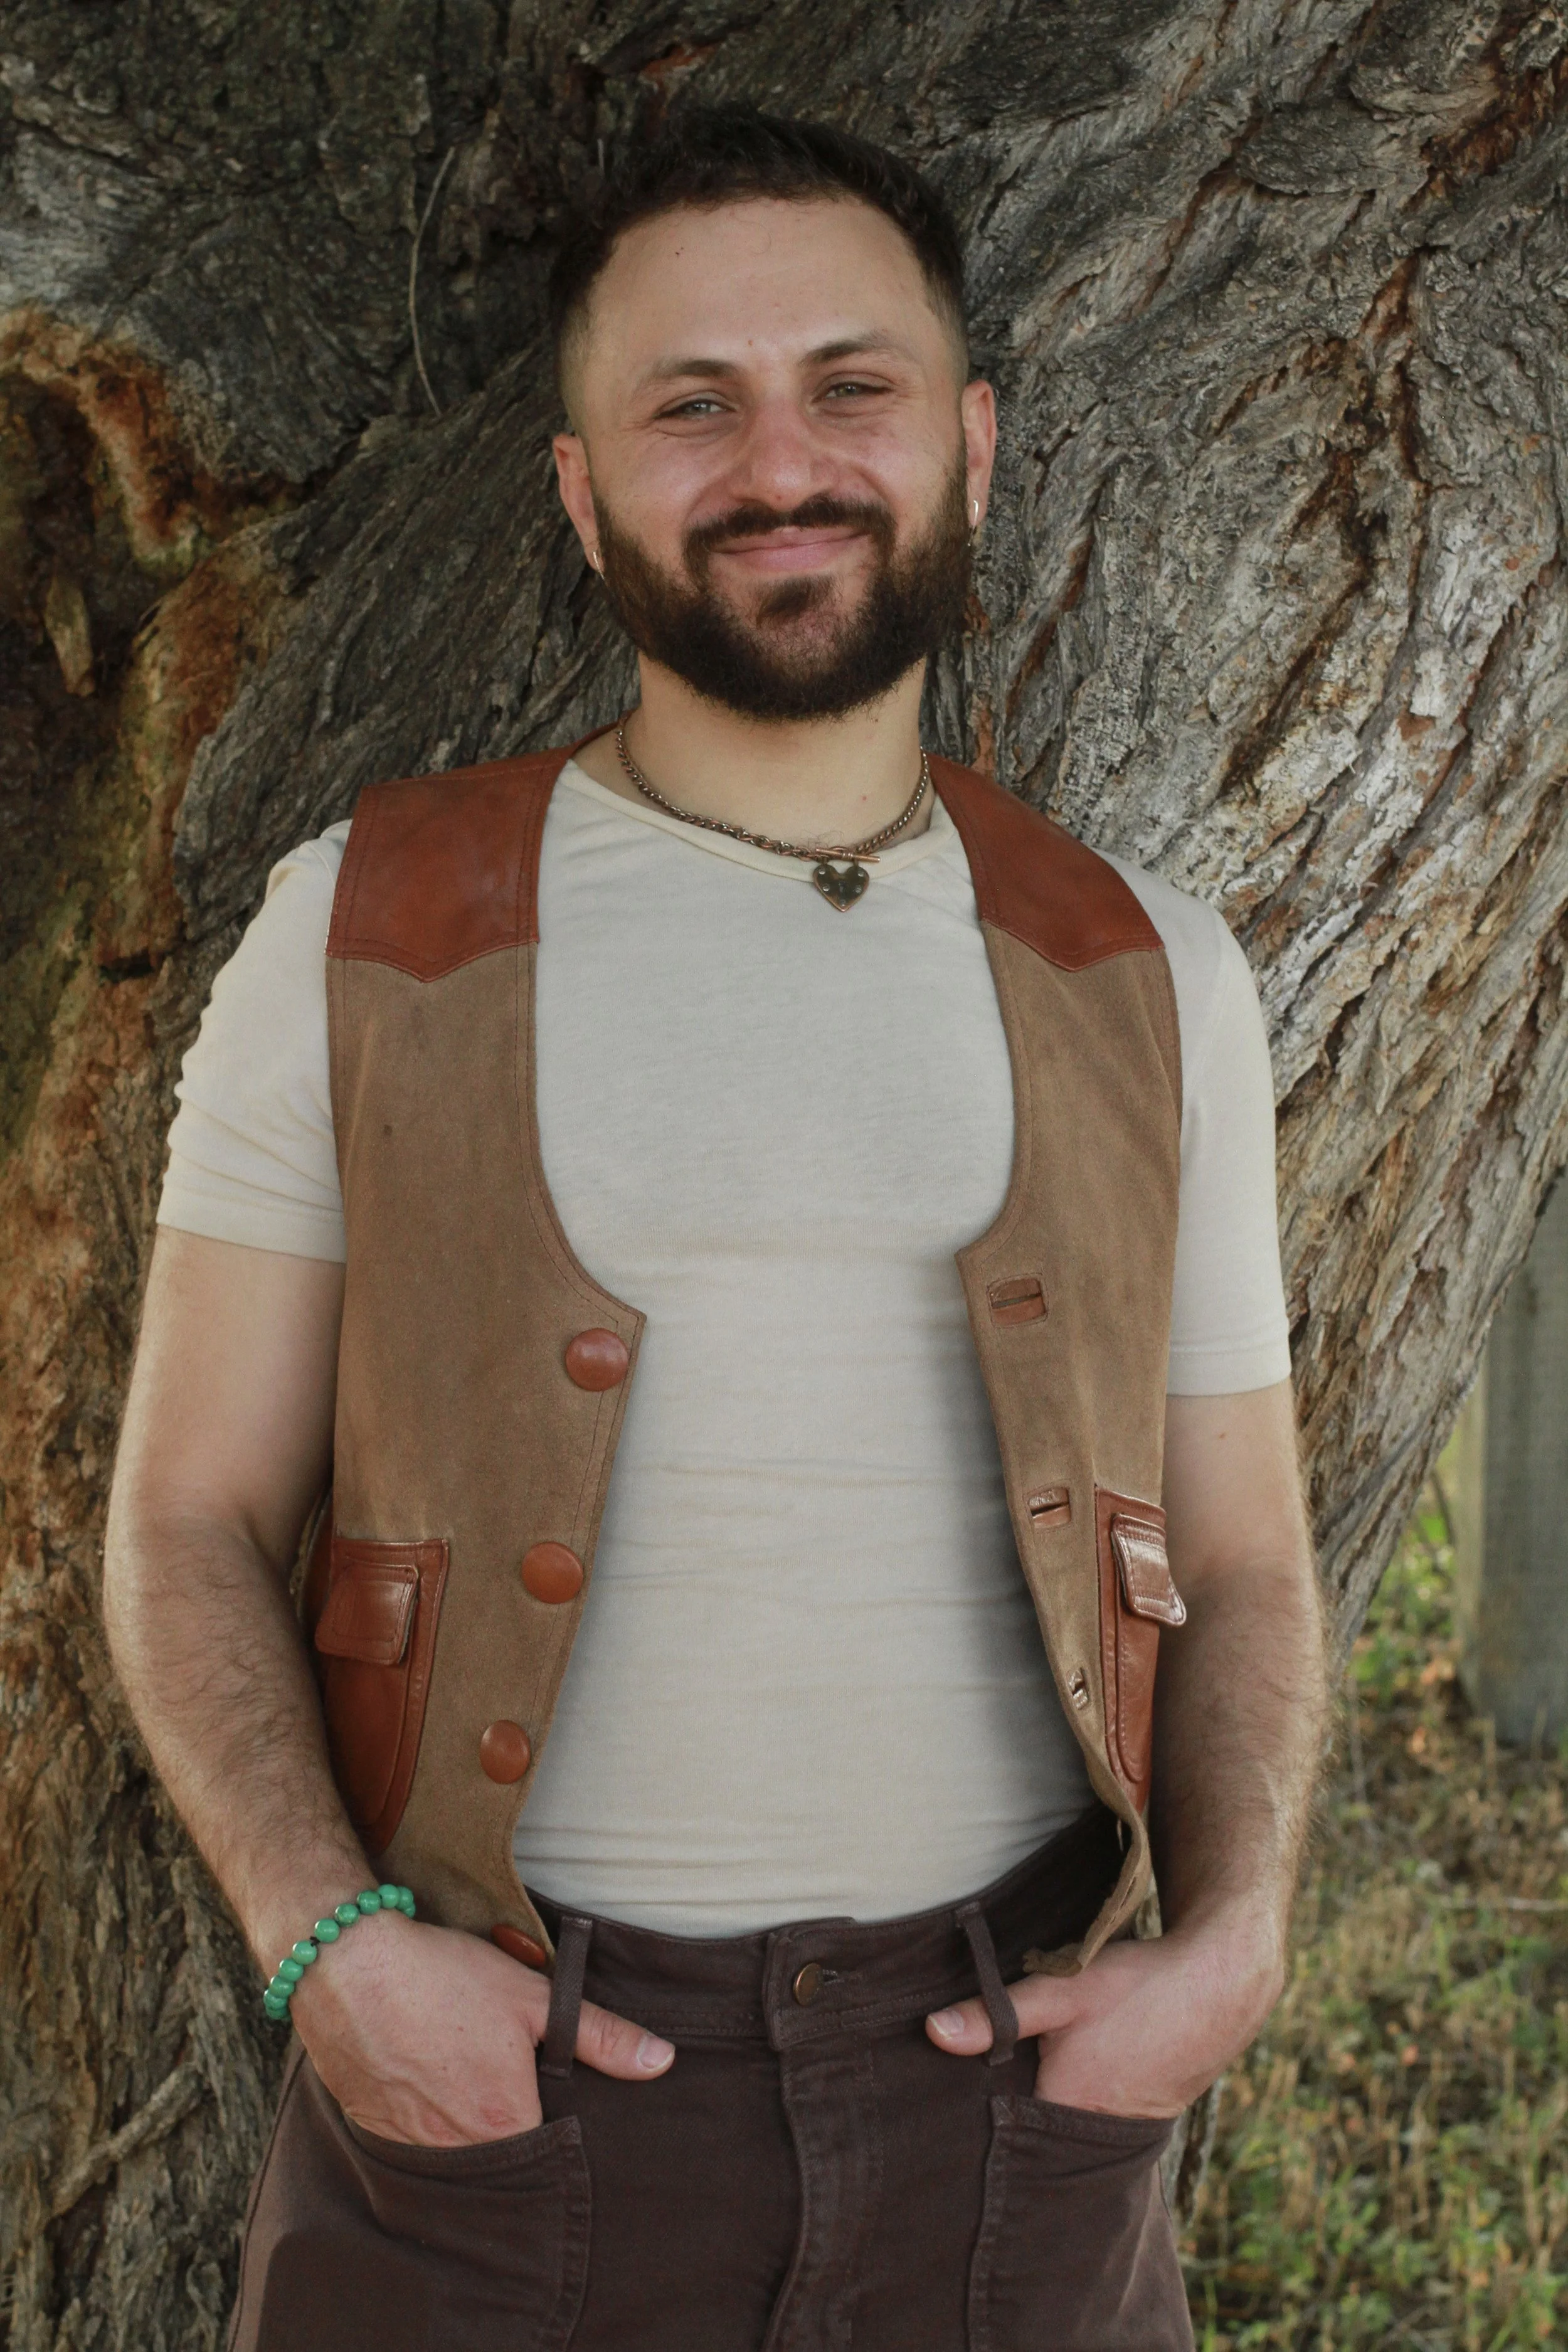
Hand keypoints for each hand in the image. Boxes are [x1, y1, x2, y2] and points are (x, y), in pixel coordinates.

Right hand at [289, 1909, 672, 2145]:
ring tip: (471, 2076)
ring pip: (460, 2155)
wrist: (345, 1964)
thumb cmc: (443, 1978)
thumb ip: (600, 2036)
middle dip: (518, 2132)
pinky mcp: (375, 2131)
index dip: (563, 2130)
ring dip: (472, 2129)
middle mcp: (455, 2152)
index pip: (551, 2153)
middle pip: (505, 2161)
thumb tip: (661, 2062)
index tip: (561, 2099)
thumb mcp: (533, 1997)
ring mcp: (409, 2146)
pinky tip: (432, 2079)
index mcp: (503, 2124)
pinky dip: (431, 2121)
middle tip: (512, 2081)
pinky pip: (417, 2145)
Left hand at [925, 1907, 1284, 2118]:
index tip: (946, 2102)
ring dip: (1046, 2103)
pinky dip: (1077, 2098)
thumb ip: (996, 2015)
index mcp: (1067, 2113)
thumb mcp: (1060, 1989)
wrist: (1219, 1984)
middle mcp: (1096, 2137)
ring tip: (1024, 2073)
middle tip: (975, 2085)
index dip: (977, 2117)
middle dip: (1010, 2115)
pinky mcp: (1143, 2114)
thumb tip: (932, 2031)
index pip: (1005, 2134)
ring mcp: (1124, 2130)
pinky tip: (1070, 2070)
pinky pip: (1095, 2117)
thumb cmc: (1137, 1988)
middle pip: (1034, 2136)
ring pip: (1065, 2124)